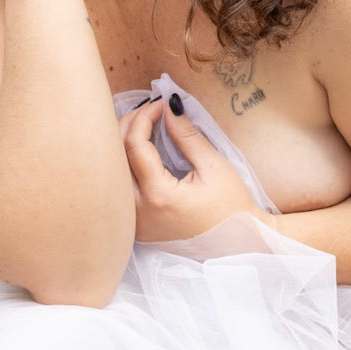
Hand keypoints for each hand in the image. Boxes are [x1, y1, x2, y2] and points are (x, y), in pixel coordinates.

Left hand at [120, 96, 262, 244]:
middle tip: (149, 110)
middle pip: (113, 158)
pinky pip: (119, 189)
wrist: (238, 245)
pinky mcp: (135, 227)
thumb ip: (186, 135)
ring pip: (112, 174)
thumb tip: (169, 106)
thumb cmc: (232, 209)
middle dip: (128, 126)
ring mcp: (133, 223)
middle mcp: (138, 212)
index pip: (134, 145)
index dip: (144, 116)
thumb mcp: (214, 168)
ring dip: (122, 144)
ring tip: (143, 125)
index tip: (161, 104)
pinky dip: (125, 164)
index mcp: (159, 197)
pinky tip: (139, 150)